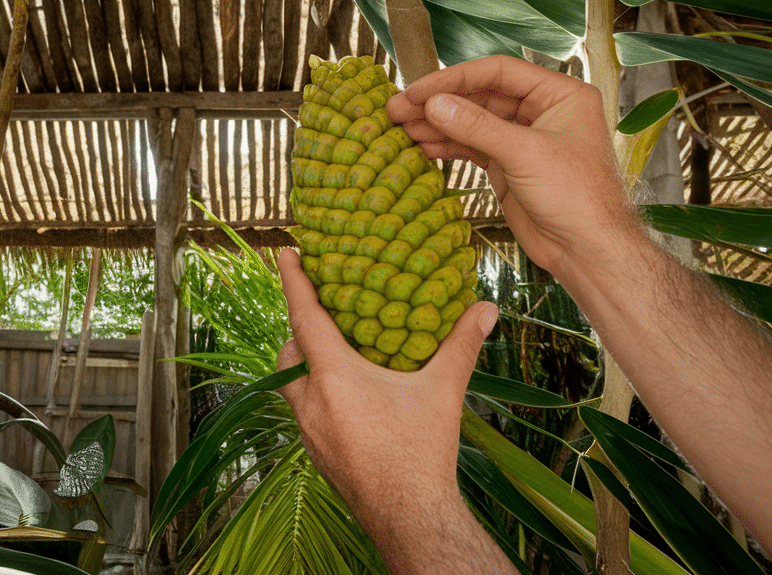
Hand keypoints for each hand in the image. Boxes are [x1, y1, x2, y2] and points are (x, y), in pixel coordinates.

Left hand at [275, 249, 506, 572]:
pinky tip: (349, 398)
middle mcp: (311, 401)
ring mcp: (309, 430)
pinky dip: (316, 395)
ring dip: (306, 366)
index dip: (294, 281)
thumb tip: (486, 308)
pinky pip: (305, 412)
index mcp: (334, 376)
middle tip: (327, 316)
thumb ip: (462, 344)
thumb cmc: (422, 453)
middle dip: (300, 331)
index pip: (304, 316)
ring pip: (292, 385)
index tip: (285, 253)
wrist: (410, 517)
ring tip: (339, 356)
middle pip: (288, 352)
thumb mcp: (443, 391)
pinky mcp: (316, 453)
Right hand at [386, 55, 634, 274]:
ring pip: (470, 122)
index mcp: (559, 94)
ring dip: (436, 124)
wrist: (586, 250)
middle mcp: (540, 110)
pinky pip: (470, 146)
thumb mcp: (525, 154)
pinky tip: (419, 146)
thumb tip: (433, 104)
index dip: (454, 79)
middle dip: (439, 102)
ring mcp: (521, 137)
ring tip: (399, 127)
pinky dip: (445, 146)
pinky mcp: (507, 164)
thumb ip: (477, 127)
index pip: (498, 73)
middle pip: (479, 96)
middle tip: (397, 108)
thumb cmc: (576, 197)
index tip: (418, 90)